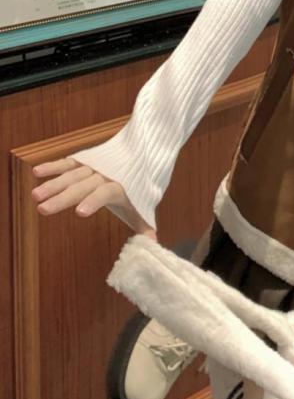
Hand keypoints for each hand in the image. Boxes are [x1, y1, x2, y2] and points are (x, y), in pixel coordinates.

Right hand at [32, 159, 146, 230]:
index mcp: (117, 186)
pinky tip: (36, 173)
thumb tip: (153, 244)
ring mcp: (91, 166)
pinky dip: (52, 166)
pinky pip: (66, 163)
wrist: (140, 154)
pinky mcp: (83, 160)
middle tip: (43, 209)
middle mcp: (102, 174)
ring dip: (51, 185)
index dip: (93, 201)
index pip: (103, 193)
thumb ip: (145, 225)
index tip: (79, 212)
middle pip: (80, 186)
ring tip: (35, 196)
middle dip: (61, 198)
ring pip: (69, 175)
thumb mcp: (142, 206)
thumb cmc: (138, 188)